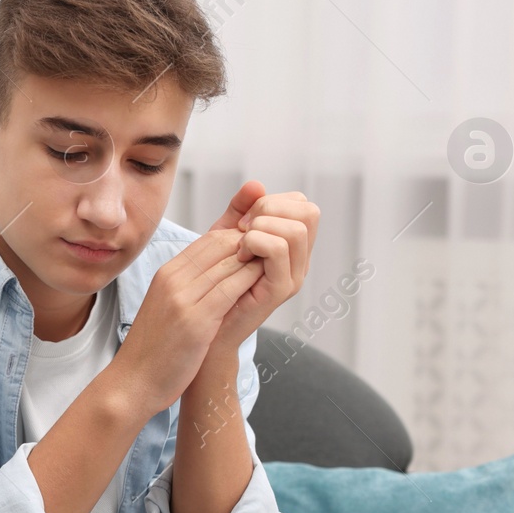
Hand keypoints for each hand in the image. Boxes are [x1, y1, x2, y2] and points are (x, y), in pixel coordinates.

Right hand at [116, 228, 263, 411]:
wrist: (134, 381)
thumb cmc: (155, 348)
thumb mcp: (167, 305)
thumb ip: (189, 285)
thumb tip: (219, 272)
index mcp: (166, 273)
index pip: (210, 239)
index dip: (238, 240)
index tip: (258, 253)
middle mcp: (172, 279)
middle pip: (220, 244)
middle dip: (251, 246)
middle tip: (271, 257)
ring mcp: (182, 298)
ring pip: (229, 263)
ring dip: (255, 263)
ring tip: (273, 270)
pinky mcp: (195, 320)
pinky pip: (230, 289)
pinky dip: (250, 282)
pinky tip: (264, 287)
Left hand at [204, 180, 319, 355]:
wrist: (205, 328)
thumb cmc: (213, 282)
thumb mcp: (225, 238)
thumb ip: (240, 211)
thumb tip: (255, 184)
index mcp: (292, 246)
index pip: (302, 205)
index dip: (273, 201)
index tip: (244, 219)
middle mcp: (300, 261)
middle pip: (308, 211)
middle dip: (269, 209)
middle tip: (242, 229)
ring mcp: (294, 276)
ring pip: (295, 229)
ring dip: (261, 226)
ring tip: (240, 243)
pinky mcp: (280, 289)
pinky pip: (279, 249)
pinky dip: (255, 242)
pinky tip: (238, 255)